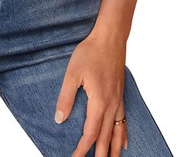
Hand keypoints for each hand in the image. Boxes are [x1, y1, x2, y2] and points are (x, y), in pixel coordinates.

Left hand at [54, 32, 127, 155]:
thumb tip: (59, 119)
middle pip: (105, 137)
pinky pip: (124, 120)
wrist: (110, 38)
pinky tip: (123, 142)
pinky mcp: (120, 93)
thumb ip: (66, 98)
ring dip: (113, 149)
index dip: (82, 148)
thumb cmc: (90, 52)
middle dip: (100, 154)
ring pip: (117, 131)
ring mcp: (118, 99)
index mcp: (99, 102)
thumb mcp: (72, 74)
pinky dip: (123, 133)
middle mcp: (111, 105)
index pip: (90, 133)